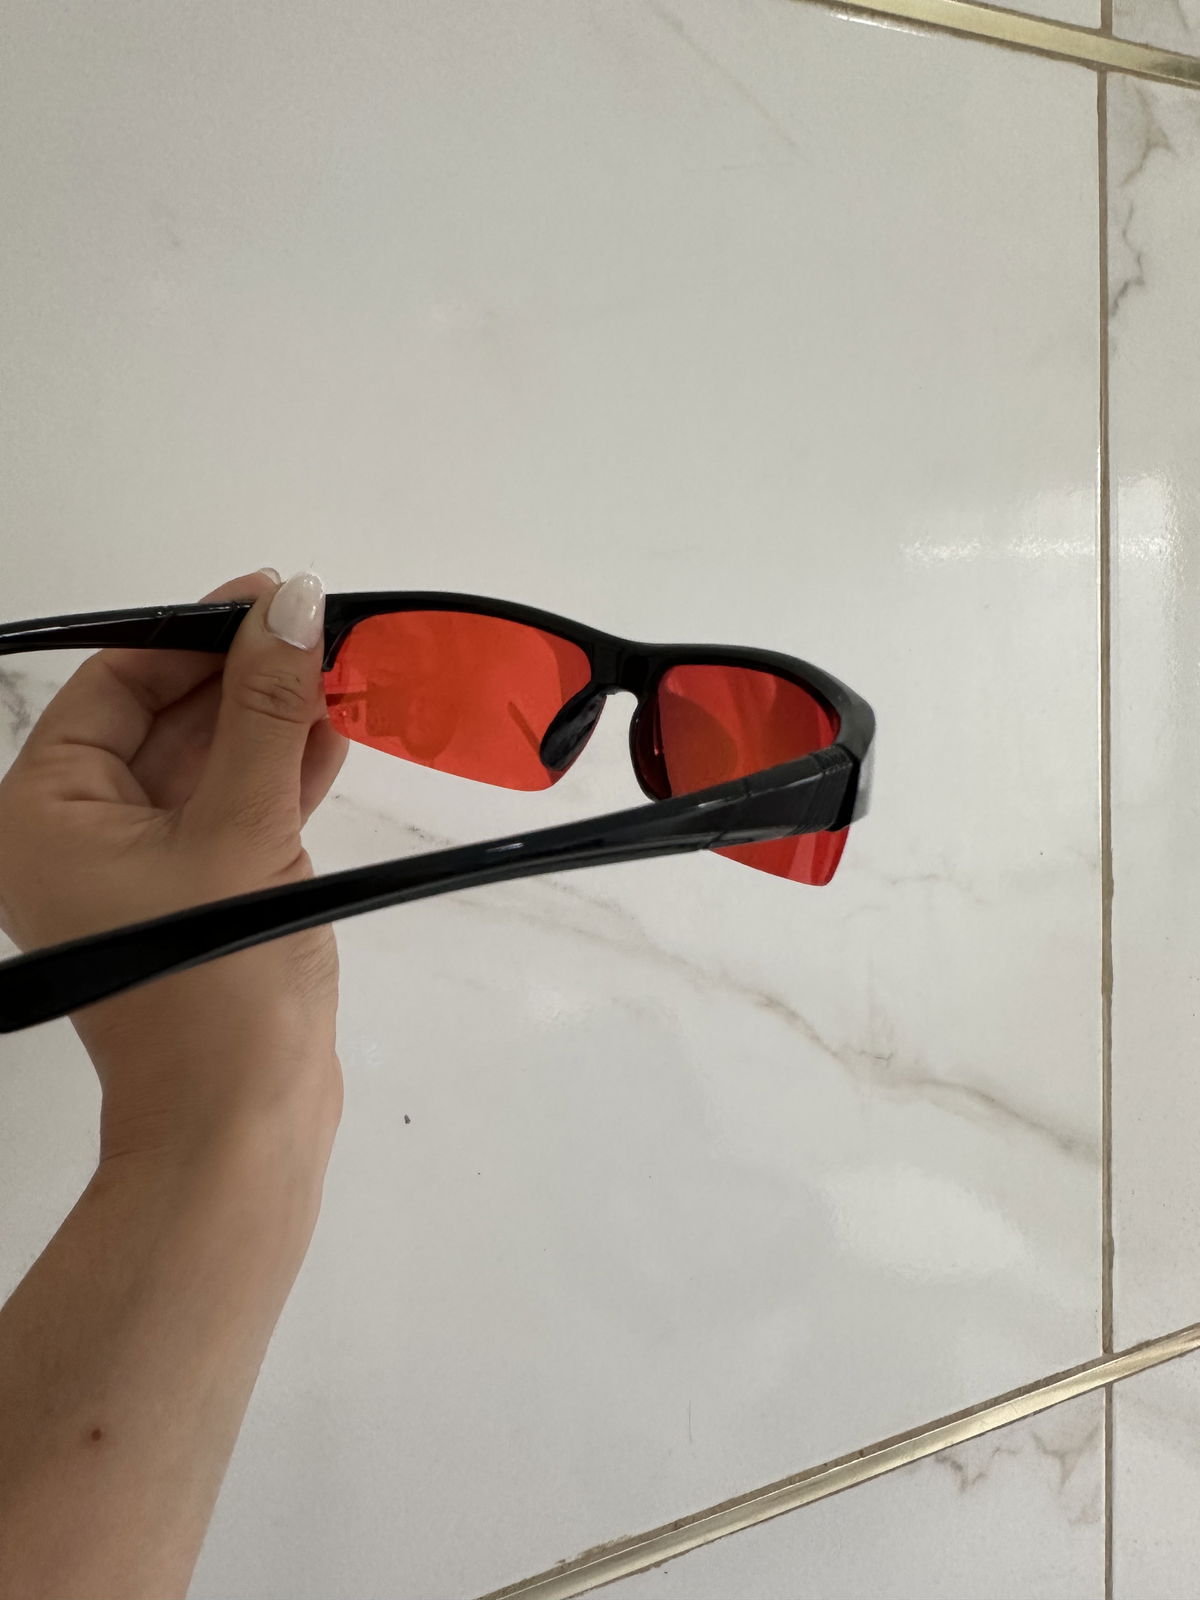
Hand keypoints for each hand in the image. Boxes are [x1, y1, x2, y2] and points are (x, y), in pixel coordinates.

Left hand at [0, 568, 347, 1165]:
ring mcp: (145, 865)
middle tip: (325, 629)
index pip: (117, 685)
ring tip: (346, 669)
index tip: (276, 596)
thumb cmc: (214, 984)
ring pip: (211, 761)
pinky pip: (237, 805)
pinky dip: (285, 769)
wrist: (242, 1124)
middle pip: (166, 718)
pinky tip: (338, 729)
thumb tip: (296, 603)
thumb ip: (268, 711)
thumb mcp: (241, 829)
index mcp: (47, 812)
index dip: (196, 634)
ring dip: (276, 718)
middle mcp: (83, 832)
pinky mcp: (201, 892)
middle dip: (247, 674)